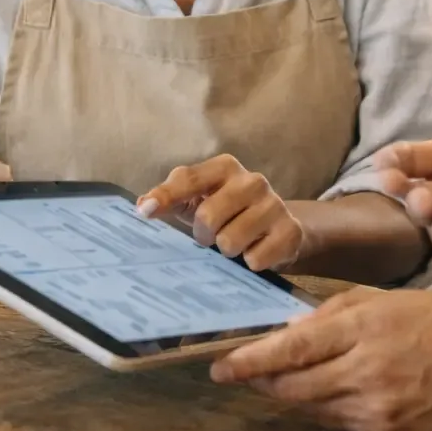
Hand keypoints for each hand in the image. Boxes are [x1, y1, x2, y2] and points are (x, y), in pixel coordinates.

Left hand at [137, 154, 304, 272]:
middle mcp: (252, 181)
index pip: (189, 179)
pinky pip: (254, 259)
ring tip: (234, 244)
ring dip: (226, 251)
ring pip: (230, 241)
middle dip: (203, 235)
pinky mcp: (290, 232)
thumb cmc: (228, 211)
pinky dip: (249, 263)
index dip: (165, 196)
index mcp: (225, 167)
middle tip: (211, 236)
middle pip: (208, 216)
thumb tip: (142, 205)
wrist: (278, 227)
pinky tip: (255, 252)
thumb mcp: (199, 199)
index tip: (145, 212)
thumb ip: (171, 198)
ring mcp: (274, 205)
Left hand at [212, 289, 431, 430]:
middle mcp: (367, 374)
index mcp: (365, 330)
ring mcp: (377, 411)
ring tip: (292, 376)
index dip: (252, 361)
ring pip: (314, 408)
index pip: (292, 351)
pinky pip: (341, 423)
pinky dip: (329, 407)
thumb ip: (333, 314)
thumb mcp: (385, 300)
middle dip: (264, 380)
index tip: (222, 366)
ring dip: (296, 393)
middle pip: (294, 387)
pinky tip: (336, 390)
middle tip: (244, 372)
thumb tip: (291, 333)